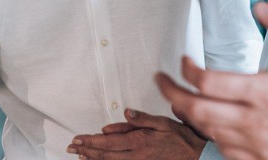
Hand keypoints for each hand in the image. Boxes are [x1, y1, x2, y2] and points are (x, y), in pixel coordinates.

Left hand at [67, 108, 205, 158]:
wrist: (196, 156)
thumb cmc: (180, 138)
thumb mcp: (162, 122)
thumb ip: (142, 119)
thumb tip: (125, 112)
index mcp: (139, 141)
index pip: (108, 142)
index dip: (90, 141)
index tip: (76, 139)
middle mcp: (136, 156)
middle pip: (105, 155)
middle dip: (86, 151)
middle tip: (70, 148)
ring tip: (79, 156)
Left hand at [155, 2, 267, 159]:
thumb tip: (260, 6)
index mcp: (266, 92)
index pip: (207, 82)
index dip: (186, 69)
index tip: (183, 60)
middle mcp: (256, 122)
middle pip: (195, 110)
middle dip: (170, 93)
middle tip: (160, 80)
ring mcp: (258, 147)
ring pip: (206, 132)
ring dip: (189, 115)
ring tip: (181, 98)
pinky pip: (225, 151)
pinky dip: (212, 136)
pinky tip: (211, 123)